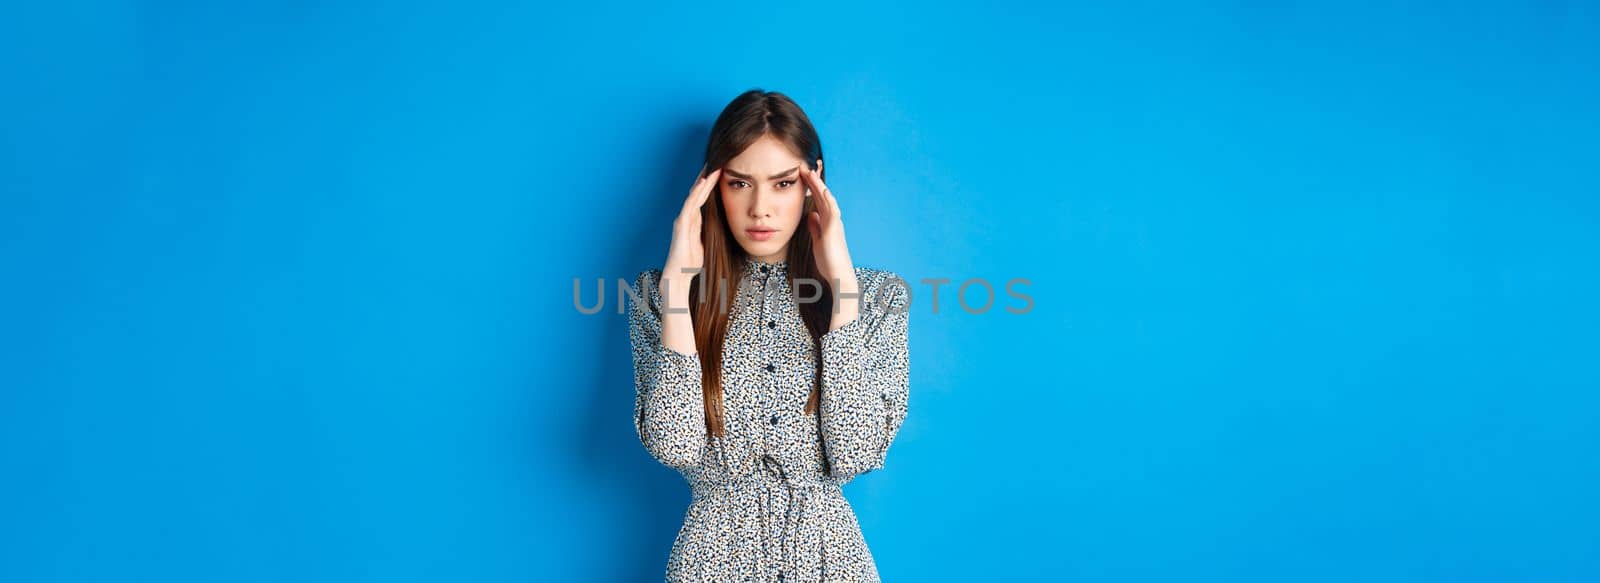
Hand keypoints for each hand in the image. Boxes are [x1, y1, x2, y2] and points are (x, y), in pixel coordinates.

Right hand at [663, 164, 720, 292]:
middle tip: (717, 161)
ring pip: (694, 194)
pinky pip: (690, 204)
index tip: (721, 171)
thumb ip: (709, 233)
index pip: (703, 198)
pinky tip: (702, 183)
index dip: (711, 184)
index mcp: (694, 221)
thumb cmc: (691, 263)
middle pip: (698, 192)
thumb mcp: (706, 244)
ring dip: (703, 180)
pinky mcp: (681, 224)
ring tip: (712, 167)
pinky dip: (696, 192)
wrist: (678, 275)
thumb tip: (721, 228)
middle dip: (707, 177)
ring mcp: (683, 219)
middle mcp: (687, 217)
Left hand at [799, 159, 860, 328]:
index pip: (817, 199)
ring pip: (827, 199)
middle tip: (805, 164)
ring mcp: (835, 223)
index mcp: (826, 220)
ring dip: (820, 185)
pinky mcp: (835, 230)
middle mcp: (832, 219)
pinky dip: (828, 200)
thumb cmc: (828, 260)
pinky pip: (832, 212)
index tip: (802, 173)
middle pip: (822, 194)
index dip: (811, 185)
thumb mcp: (818, 240)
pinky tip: (824, 190)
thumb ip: (815, 227)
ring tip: (811, 171)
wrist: (838, 274)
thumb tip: (810, 215)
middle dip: (814, 179)